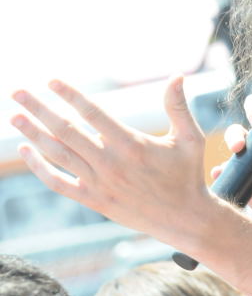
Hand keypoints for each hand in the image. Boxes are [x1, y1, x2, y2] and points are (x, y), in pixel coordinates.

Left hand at [10, 77, 209, 247]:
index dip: (70, 95)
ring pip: (58, 154)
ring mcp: (99, 183)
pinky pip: (59, 183)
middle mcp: (111, 163)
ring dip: (33, 134)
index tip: (51, 80)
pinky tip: (27, 151)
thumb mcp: (190, 138)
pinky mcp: (94, 200)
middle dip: (39, 109)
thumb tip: (178, 75)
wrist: (184, 220)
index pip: (92, 113)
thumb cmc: (188, 175)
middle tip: (17, 92)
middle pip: (66, 131)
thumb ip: (178, 106)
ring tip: (14, 117)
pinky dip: (40, 168)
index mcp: (132, 144)